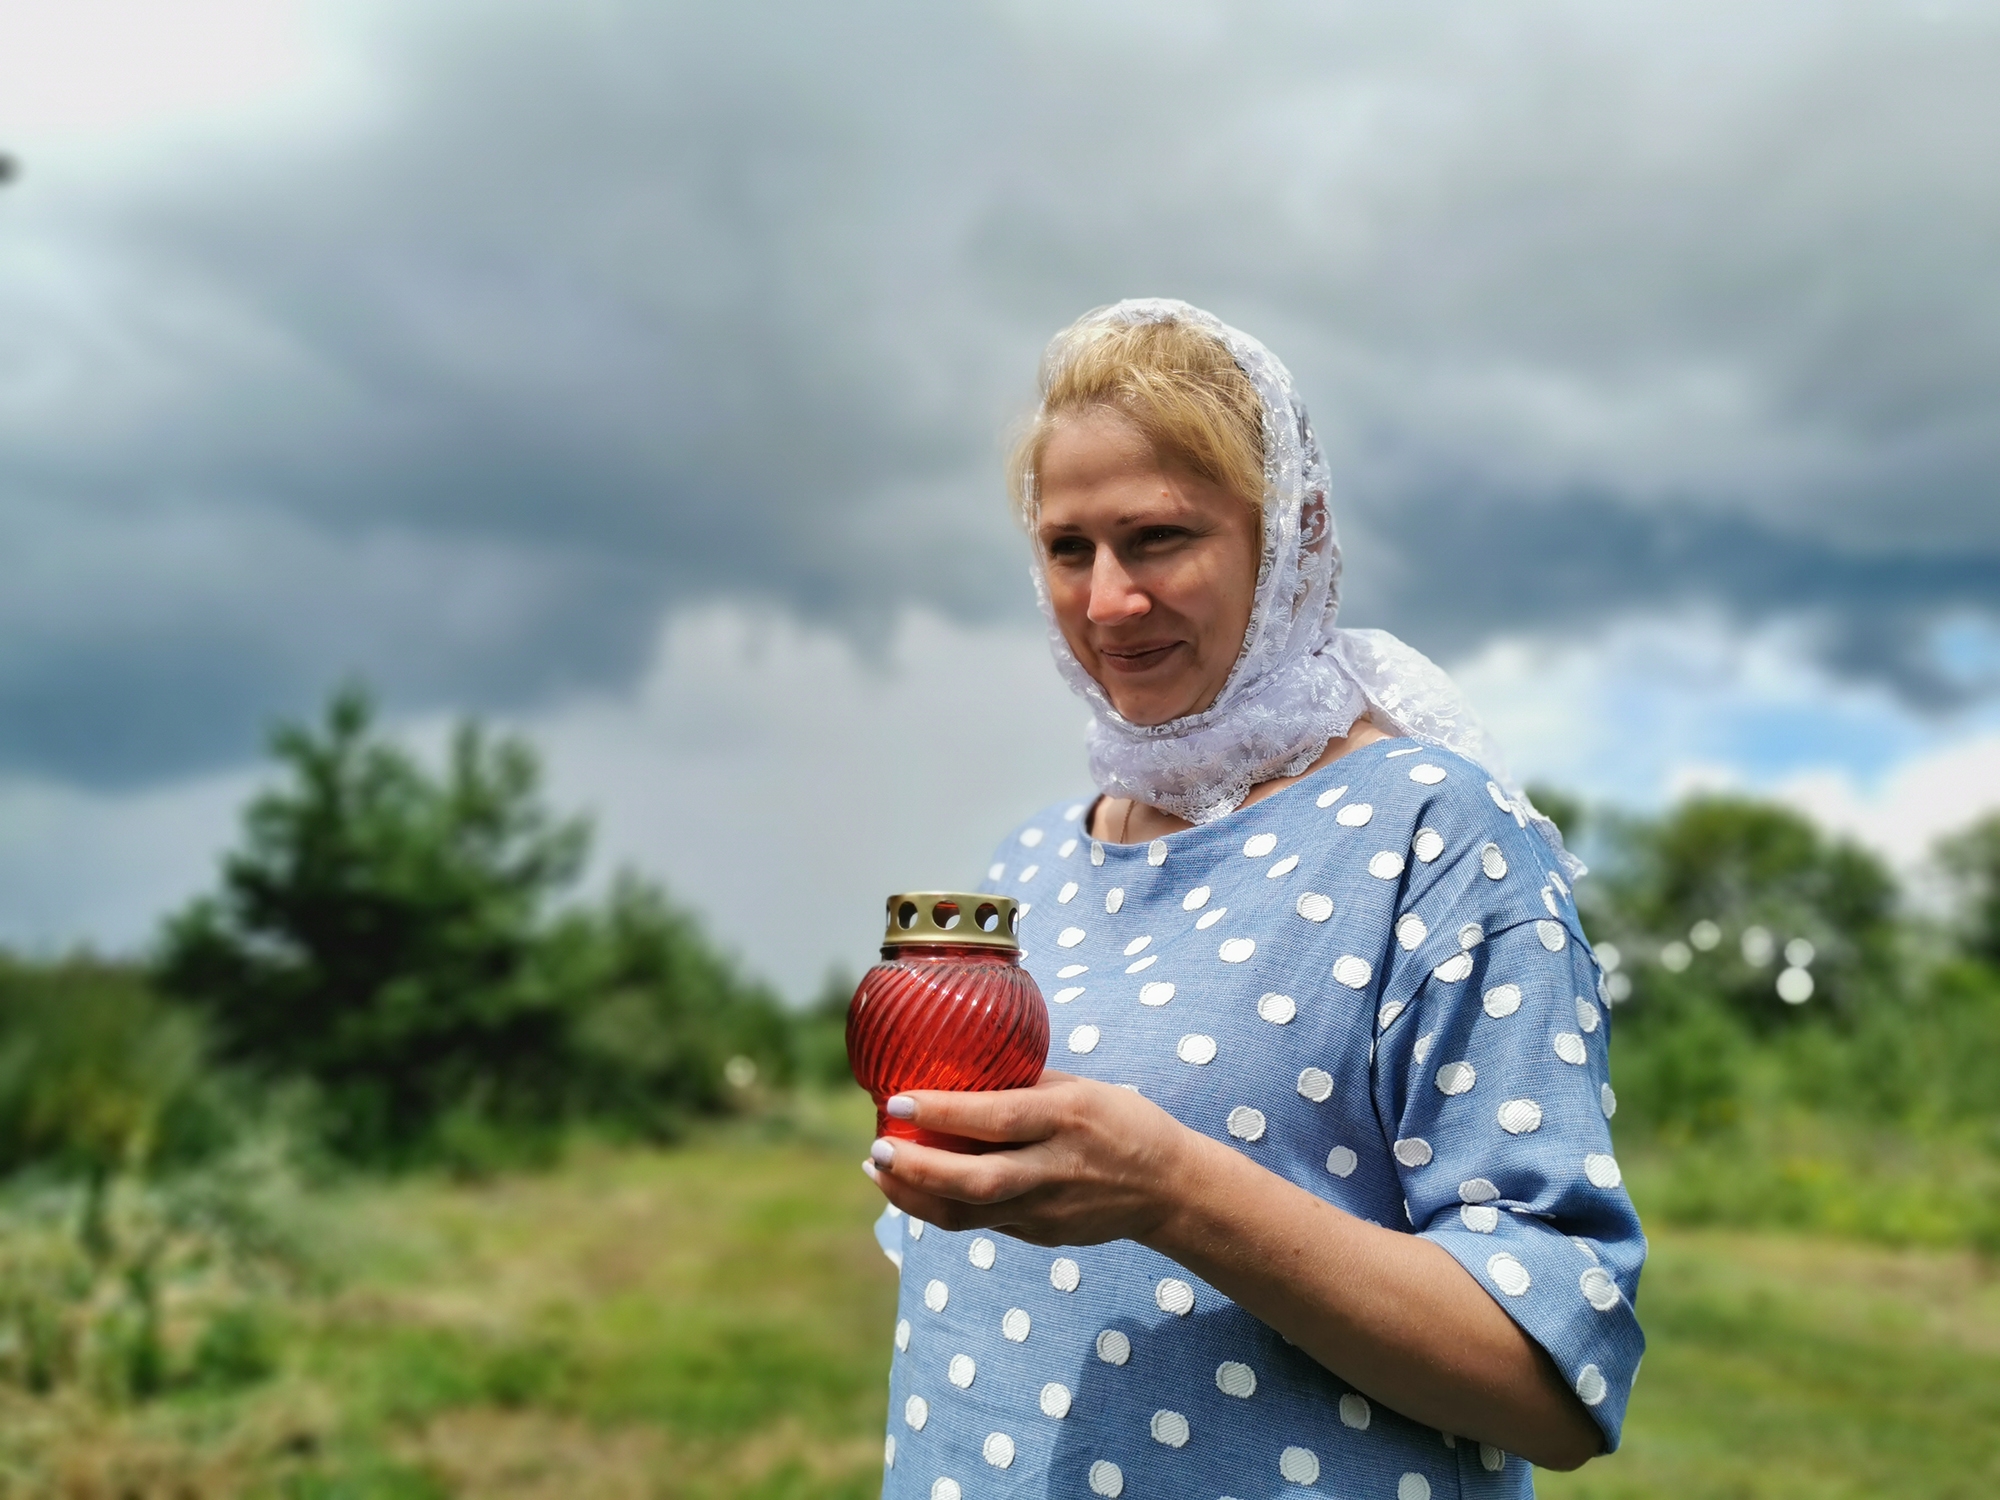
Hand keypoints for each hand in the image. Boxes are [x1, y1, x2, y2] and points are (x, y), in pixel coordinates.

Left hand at [862, 1071, 1198, 1247]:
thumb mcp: (1079, 1089)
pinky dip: (940, 1206)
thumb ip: (1023, 1086)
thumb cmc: (1119, 1122)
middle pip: (975, 1180)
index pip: (996, 1117)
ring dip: (914, 1196)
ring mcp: (1047, 1210)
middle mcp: (1056, 1168)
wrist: (1169, 1188)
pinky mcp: (1041, 1236)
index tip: (897, 1099)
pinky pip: (980, 1223)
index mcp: (1068, 1118)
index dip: (943, 1111)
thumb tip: (958, 1071)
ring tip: (878, 1172)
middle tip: (876, 1149)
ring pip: (968, 1214)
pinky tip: (914, 1187)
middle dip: (917, 1168)